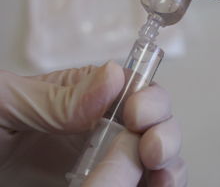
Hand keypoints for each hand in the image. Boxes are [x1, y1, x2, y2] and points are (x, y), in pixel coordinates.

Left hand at [0, 62, 185, 185]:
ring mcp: (109, 160)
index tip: (136, 114)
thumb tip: (112, 77)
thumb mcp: (10, 103)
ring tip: (158, 171)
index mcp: (88, 97)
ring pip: (159, 157)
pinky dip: (161, 185)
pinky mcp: (110, 184)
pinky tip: (158, 185)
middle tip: (151, 148)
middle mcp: (106, 127)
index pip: (136, 88)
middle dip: (164, 132)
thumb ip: (61, 97)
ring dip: (169, 163)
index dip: (147, 99)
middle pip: (156, 122)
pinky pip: (144, 184)